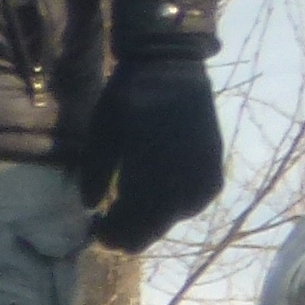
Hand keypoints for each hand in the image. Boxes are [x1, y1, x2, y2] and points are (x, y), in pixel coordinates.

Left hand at [77, 53, 225, 255]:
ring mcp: (203, 182)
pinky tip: (157, 195)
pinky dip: (173, 207)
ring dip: (152, 220)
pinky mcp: (214, 173)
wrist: (172, 69)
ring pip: (173, 220)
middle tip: (110, 223)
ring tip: (132, 207)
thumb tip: (89, 208)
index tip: (95, 230)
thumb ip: (95, 174)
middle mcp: (182, 186)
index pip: (131, 227)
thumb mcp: (101, 134)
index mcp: (150, 177)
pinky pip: (192, 205)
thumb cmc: (129, 97)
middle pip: (153, 230)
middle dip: (130, 231)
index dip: (111, 235)